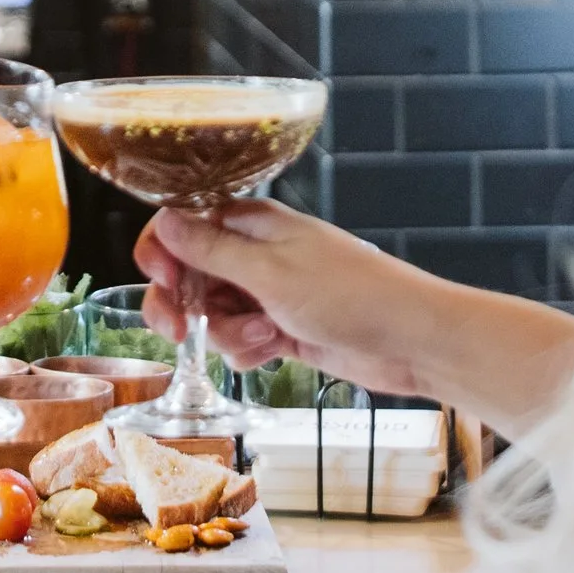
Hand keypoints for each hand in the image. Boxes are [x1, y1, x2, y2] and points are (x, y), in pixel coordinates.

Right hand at [137, 199, 573, 434]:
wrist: (412, 340)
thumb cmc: (353, 295)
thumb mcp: (270, 272)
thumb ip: (212, 250)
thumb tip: (164, 221)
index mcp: (254, 222)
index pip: (184, 223)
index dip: (163, 251)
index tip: (161, 279)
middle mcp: (257, 253)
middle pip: (190, 272)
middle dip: (182, 303)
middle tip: (182, 326)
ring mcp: (270, 291)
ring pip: (213, 313)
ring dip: (225, 332)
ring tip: (263, 335)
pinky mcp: (282, 327)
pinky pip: (241, 339)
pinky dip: (248, 350)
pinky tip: (274, 350)